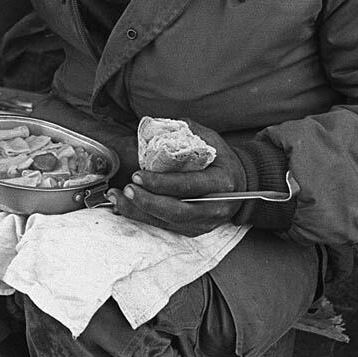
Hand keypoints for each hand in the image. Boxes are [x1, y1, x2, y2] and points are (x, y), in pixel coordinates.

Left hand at [105, 122, 247, 236]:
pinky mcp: (193, 230)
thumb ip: (184, 131)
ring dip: (139, 212)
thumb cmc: (220, 158)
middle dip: (147, 201)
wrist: (240, 182)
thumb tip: (155, 126)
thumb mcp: (209, 139)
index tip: (138, 175)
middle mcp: (215, 207)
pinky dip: (142, 217)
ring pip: (168, 223)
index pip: (188, 186)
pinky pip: (165, 227)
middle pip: (177, 211)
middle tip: (127, 188)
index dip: (161, 183)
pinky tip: (124, 206)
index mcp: (221, 183)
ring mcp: (204, 222)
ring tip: (117, 197)